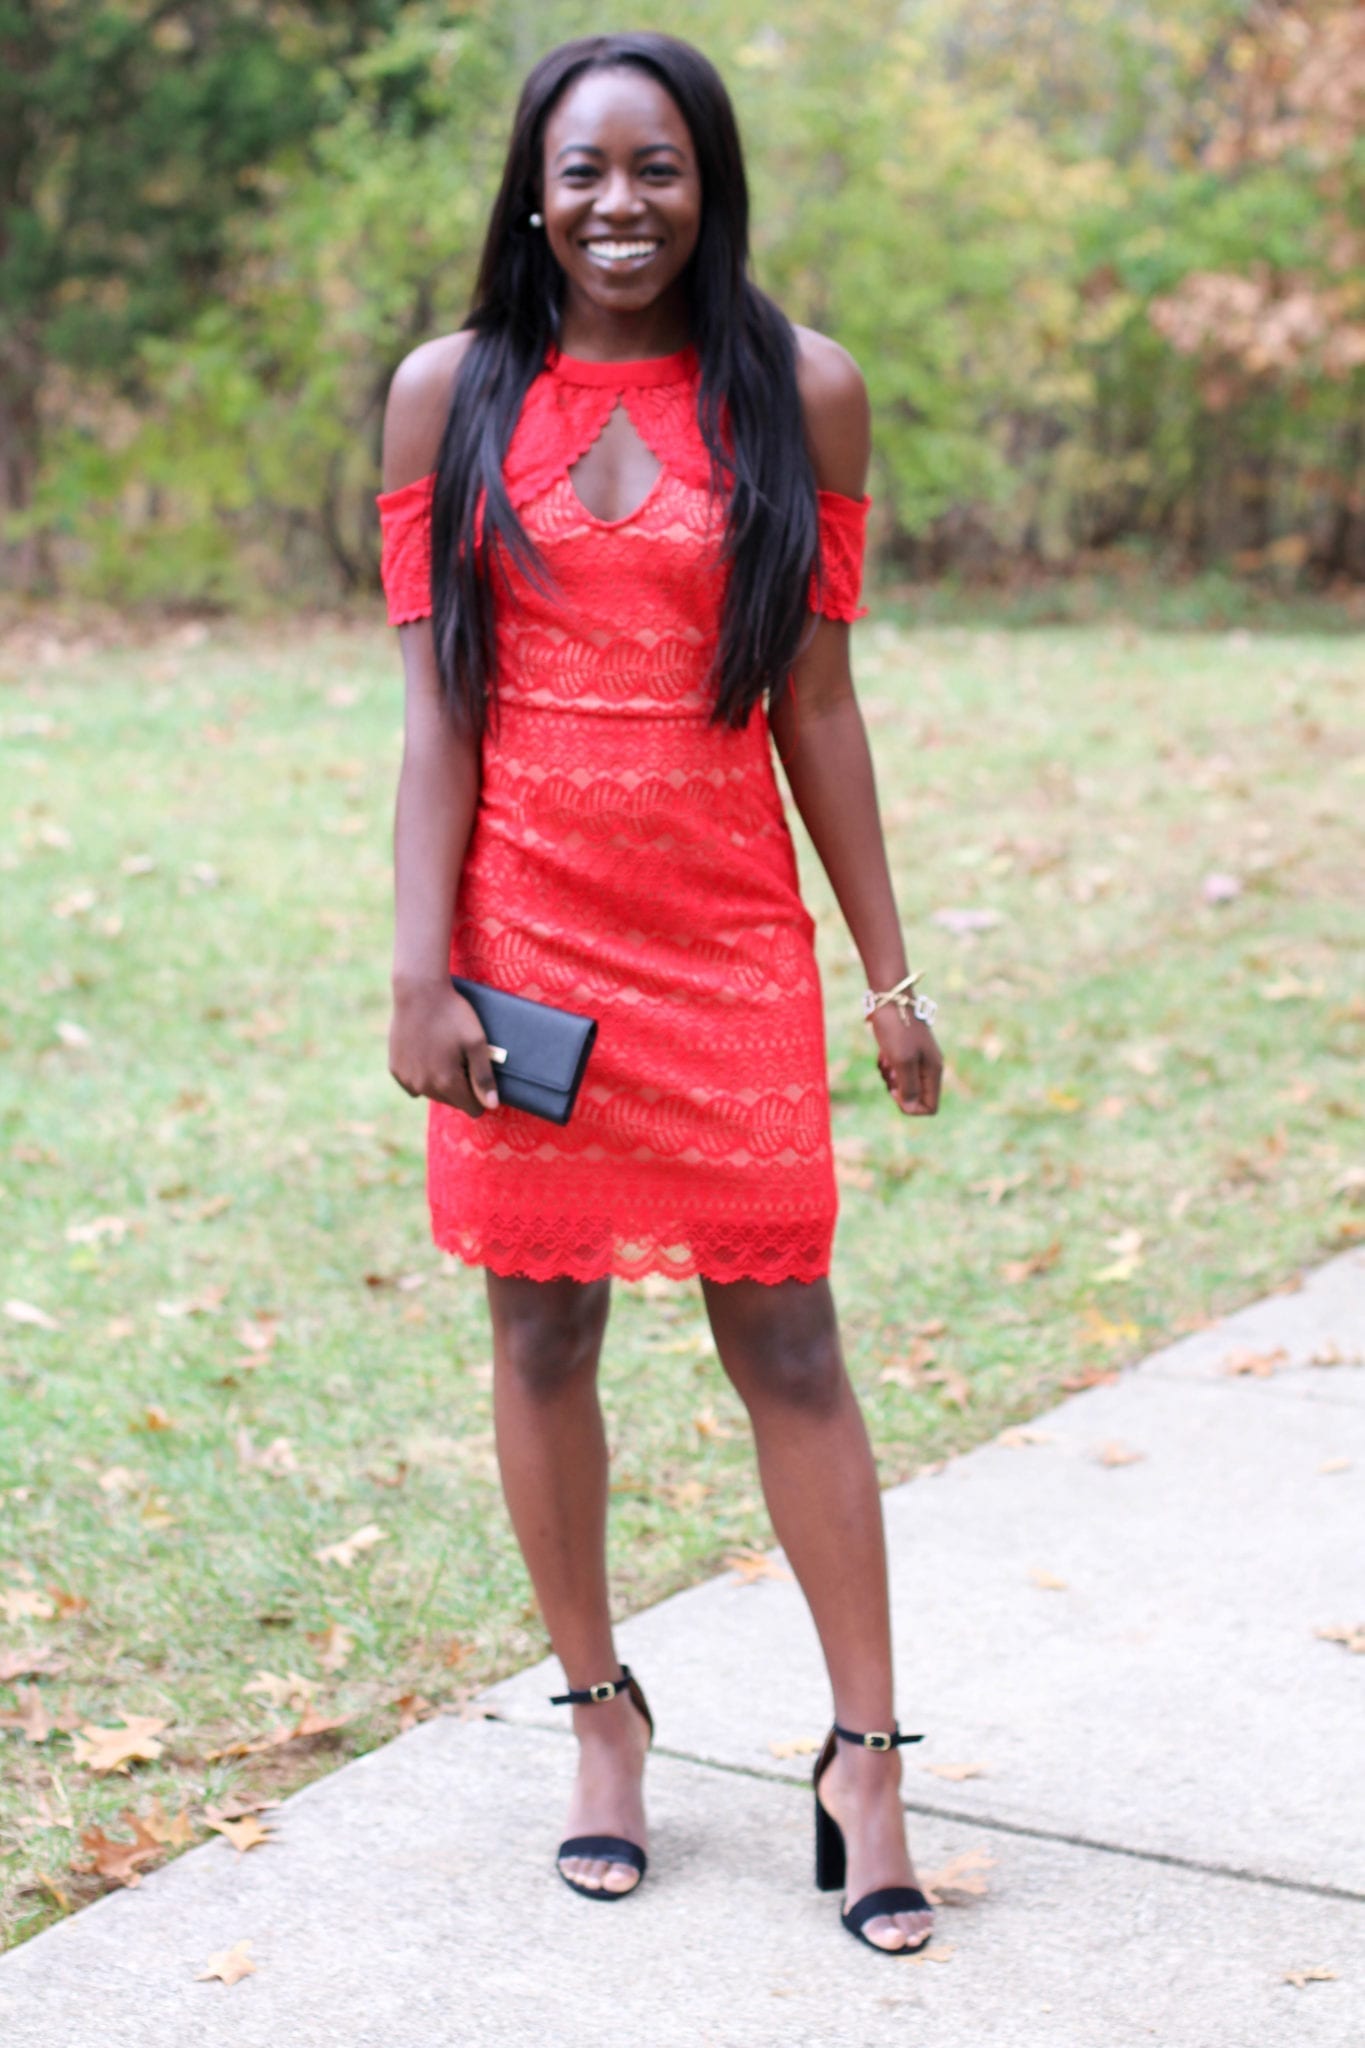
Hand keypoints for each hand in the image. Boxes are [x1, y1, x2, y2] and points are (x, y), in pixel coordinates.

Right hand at [389, 978, 498, 1116]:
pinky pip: (413, 1084)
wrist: (418, 993)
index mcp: (447, 1083)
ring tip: (444, 1053)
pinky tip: (426, 1054)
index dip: (480, 1095)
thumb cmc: (452, 1015)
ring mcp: (407, 1079)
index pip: (472, 1108)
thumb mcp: (476, 1043)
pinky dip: (421, 1074)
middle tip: (461, 1057)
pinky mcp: (395, 1069)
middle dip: (460, 1086)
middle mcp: (424, 1087)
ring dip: (440, 1081)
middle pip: (452, 1101)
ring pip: (432, 1093)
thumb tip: (492, 1106)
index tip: (479, 1075)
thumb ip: (484, 1077)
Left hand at [868, 1004, 941, 1116]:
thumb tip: (911, 1107)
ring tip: (884, 1062)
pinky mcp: (905, 1050)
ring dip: (890, 1079)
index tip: (896, 1090)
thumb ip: (908, 1087)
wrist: (890, 997)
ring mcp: (917, 1058)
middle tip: (888, 1075)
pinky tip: (882, 1054)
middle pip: (916, 1098)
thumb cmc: (897, 1028)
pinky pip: (896, 1071)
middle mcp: (929, 1067)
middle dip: (898, 1092)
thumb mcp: (902, 1061)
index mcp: (934, 1071)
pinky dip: (886, 1067)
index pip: (930, 1107)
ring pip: (904, 1085)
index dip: (910, 1107)